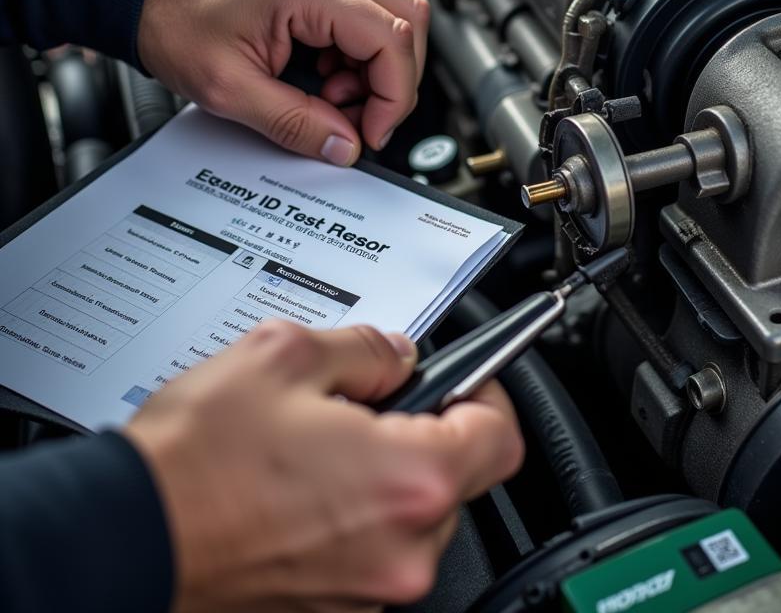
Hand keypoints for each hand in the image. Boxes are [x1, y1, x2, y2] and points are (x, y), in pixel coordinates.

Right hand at [124, 320, 523, 611]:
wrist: (124, 539)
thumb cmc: (194, 462)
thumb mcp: (287, 356)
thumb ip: (367, 349)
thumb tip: (398, 356)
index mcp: (408, 480)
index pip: (501, 433)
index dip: (486, 391)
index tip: (464, 376)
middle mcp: (401, 548)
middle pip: (458, 476)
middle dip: (425, 431)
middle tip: (369, 403)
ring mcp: (369, 589)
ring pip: (413, 513)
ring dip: (385, 472)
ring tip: (319, 444)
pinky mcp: (335, 606)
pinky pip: (373, 545)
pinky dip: (355, 510)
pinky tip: (300, 483)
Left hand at [137, 0, 430, 165]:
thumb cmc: (174, 19)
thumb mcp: (228, 88)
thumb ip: (293, 123)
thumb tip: (343, 145)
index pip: (394, 40)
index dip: (396, 97)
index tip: (372, 130)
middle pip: (411, 22)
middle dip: (396, 82)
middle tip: (359, 117)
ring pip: (396, 16)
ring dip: (379, 67)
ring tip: (331, 95)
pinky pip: (370, 13)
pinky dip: (362, 52)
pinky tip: (326, 74)